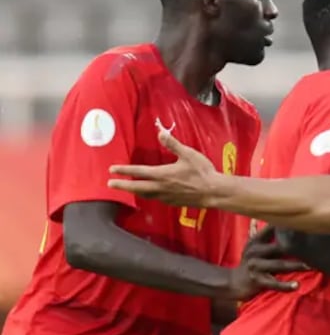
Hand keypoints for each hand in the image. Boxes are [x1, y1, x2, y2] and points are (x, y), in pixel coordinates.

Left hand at [108, 130, 224, 206]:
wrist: (213, 191)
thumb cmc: (202, 172)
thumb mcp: (188, 154)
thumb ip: (173, 144)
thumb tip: (160, 133)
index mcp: (162, 174)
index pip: (138, 172)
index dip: (124, 170)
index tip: (112, 170)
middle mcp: (161, 187)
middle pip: (137, 187)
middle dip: (122, 185)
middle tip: (110, 184)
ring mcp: (166, 196)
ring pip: (145, 195)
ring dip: (134, 192)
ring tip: (127, 189)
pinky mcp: (173, 202)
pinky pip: (156, 199)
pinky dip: (149, 196)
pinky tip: (150, 194)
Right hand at [221, 226, 305, 300]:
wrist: (234, 283)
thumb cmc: (250, 263)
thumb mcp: (255, 247)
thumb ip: (268, 236)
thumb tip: (285, 222)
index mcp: (256, 242)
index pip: (271, 229)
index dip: (287, 226)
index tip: (305, 223)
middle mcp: (255, 252)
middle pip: (279, 247)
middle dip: (296, 248)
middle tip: (314, 247)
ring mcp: (256, 267)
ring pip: (280, 265)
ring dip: (296, 266)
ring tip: (310, 266)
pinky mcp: (257, 281)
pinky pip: (275, 284)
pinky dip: (286, 285)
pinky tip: (296, 285)